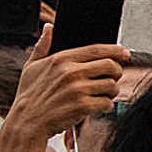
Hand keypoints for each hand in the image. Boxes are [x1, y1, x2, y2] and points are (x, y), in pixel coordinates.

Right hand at [9, 30, 125, 142]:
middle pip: (110, 65)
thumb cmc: (29, 96)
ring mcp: (78, 90)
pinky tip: (97, 106)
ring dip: (111, 91)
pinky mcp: (82, 106)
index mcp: (61, 60)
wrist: (26, 123)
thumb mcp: (31, 66)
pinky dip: (105, 105)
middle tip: (113, 77)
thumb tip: (48, 28)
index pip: (97, 49)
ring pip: (111, 85)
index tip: (125, 53)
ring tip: (102, 94)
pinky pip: (107, 103)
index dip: (115, 50)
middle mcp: (71, 72)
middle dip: (117, 72)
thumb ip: (42, 46)